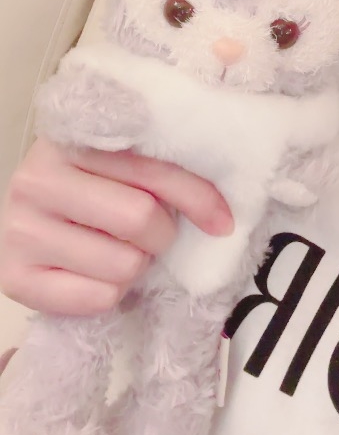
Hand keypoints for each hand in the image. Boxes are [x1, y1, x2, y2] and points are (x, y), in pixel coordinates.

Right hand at [0, 137, 234, 316]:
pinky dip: (111, 293)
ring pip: (122, 264)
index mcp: (71, 137)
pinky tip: (96, 272)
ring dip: (135, 265)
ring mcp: (17, 228)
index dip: (197, 197)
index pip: (153, 170)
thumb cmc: (94, 185)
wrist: (36, 215)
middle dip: (161, 234)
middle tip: (152, 233)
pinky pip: (96, 298)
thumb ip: (166, 169)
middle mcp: (35, 178)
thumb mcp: (127, 163)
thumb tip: (222, 217)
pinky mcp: (11, 276)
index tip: (222, 221)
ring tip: (119, 249)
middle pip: (140, 219)